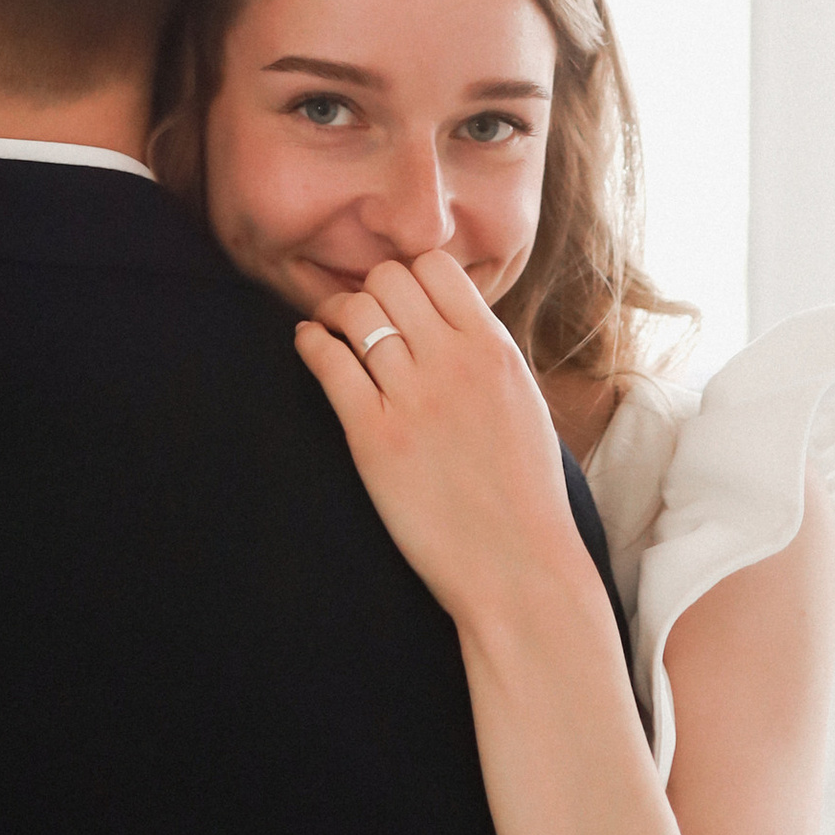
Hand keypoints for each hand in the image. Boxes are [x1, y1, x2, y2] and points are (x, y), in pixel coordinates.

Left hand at [293, 250, 595, 640]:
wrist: (518, 569)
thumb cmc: (524, 493)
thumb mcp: (523, 402)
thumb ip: (485, 353)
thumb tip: (444, 316)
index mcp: (494, 350)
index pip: (436, 266)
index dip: (410, 276)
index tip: (399, 300)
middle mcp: (454, 363)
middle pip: (389, 279)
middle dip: (370, 291)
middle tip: (361, 316)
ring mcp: (413, 399)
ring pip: (355, 312)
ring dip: (336, 314)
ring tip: (332, 330)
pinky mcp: (374, 438)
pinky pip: (329, 362)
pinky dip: (311, 343)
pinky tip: (310, 345)